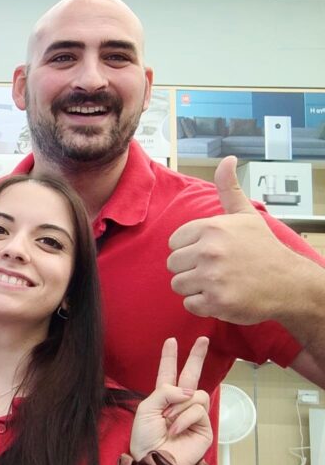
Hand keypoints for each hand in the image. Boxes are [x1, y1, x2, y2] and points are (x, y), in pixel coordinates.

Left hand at [130, 337, 212, 464]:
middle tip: (203, 339)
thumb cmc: (145, 438)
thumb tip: (188, 390)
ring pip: (195, 394)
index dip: (169, 357)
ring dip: (179, 407)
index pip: (168, 373)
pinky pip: (198, 409)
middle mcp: (179, 403)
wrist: (155, 461)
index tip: (172, 340)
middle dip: (197, 356)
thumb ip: (165, 392)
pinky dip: (184, 418)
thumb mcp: (146, 408)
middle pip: (191, 375)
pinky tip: (176, 429)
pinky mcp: (204, 426)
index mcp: (162, 397)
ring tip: (168, 422)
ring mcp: (193, 414)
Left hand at [167, 156, 295, 324]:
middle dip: (190, 269)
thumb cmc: (264, 249)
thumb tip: (228, 159)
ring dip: (195, 287)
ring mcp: (212, 278)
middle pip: (173, 264)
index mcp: (211, 228)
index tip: (211, 252)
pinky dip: (203, 304)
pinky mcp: (216, 302)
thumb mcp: (246, 215)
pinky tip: (222, 296)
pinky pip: (189, 304)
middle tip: (216, 270)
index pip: (174, 243)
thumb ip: (229, 188)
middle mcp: (209, 251)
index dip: (190, 249)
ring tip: (219, 282)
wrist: (290, 283)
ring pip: (178, 284)